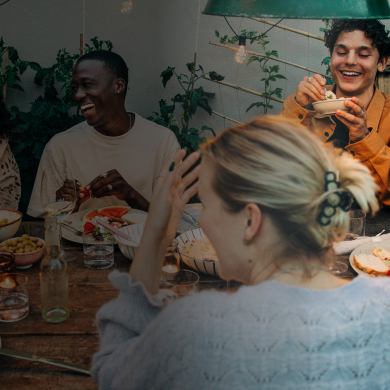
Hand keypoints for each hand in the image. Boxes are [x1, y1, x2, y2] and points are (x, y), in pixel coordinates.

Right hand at [56, 179, 88, 212]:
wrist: (67, 214)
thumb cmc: (73, 205)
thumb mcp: (79, 200)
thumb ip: (83, 196)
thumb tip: (89, 193)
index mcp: (64, 188)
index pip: (67, 181)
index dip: (74, 182)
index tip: (80, 184)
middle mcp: (60, 191)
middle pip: (67, 185)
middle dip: (76, 186)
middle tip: (82, 189)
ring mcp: (58, 195)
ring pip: (66, 190)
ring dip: (75, 192)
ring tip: (81, 195)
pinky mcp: (58, 200)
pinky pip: (64, 196)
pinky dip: (71, 197)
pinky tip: (76, 199)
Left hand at [86, 169, 132, 200]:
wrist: (128, 192)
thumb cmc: (116, 186)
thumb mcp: (110, 181)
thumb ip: (101, 182)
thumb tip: (88, 186)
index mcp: (113, 172)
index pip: (100, 176)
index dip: (93, 182)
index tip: (87, 187)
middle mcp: (116, 176)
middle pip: (102, 181)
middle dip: (94, 187)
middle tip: (89, 192)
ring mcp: (118, 183)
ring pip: (104, 187)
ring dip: (97, 192)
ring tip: (93, 195)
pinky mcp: (119, 190)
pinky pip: (107, 192)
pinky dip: (101, 195)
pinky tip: (98, 196)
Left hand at [129, 149, 199, 293]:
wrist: (158, 235)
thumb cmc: (158, 217)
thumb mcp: (163, 197)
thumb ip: (169, 181)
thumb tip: (174, 164)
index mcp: (161, 186)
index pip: (170, 168)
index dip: (176, 158)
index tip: (183, 150)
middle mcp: (168, 190)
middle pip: (179, 173)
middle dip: (188, 164)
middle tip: (198, 155)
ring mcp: (174, 198)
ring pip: (186, 183)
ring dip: (194, 174)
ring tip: (203, 167)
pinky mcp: (179, 206)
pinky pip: (189, 194)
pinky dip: (195, 188)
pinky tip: (202, 183)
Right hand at [295, 74, 326, 106]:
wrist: (304, 101)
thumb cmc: (310, 95)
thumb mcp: (318, 90)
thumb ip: (321, 85)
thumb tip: (324, 80)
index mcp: (311, 78)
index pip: (316, 76)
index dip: (320, 79)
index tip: (324, 83)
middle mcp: (306, 79)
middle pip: (313, 80)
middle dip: (319, 87)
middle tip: (323, 93)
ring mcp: (302, 83)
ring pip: (311, 86)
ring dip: (317, 92)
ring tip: (320, 97)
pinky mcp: (300, 88)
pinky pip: (308, 91)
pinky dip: (313, 95)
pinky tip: (316, 98)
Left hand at [335, 97, 368, 142]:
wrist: (361, 135)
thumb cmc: (357, 122)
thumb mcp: (356, 115)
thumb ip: (351, 109)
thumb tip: (341, 100)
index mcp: (363, 112)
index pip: (361, 105)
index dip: (357, 101)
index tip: (352, 98)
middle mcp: (362, 117)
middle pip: (358, 110)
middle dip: (352, 105)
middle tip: (345, 102)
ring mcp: (359, 123)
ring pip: (352, 118)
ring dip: (344, 114)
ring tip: (337, 111)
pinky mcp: (354, 128)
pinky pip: (347, 123)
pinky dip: (341, 119)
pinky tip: (336, 116)